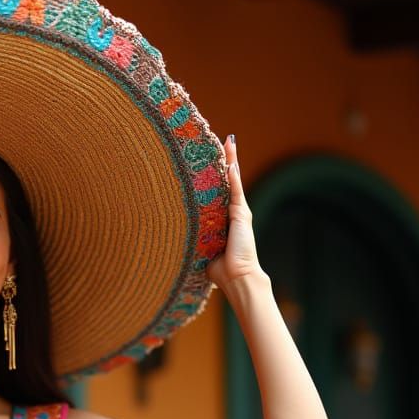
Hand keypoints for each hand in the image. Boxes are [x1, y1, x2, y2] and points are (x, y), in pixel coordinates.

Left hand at [207, 134, 265, 291]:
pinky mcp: (242, 215)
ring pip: (233, 181)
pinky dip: (232, 177)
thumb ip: (195, 238)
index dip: (215, 175)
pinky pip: (235, 191)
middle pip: (228, 180)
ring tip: (228, 142)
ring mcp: (239, 212)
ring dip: (231, 161)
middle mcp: (232, 212)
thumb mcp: (202, 248)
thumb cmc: (218, 268)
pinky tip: (230, 163)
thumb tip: (176, 237)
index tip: (209, 159)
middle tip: (221, 141)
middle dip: (225, 161)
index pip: (219, 191)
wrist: (236, 277)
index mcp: (223, 219)